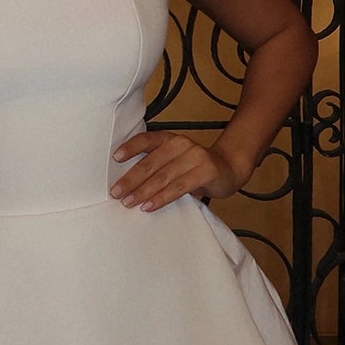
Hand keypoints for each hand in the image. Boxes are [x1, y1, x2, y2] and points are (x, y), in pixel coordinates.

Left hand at [109, 129, 253, 211]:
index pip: (147, 139)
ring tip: (129, 203)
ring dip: (143, 191)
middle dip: (131, 179)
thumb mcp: (174, 161)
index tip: (115, 158)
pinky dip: (162, 198)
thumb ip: (156, 165)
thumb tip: (125, 182)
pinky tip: (149, 206)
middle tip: (116, 192)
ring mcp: (195, 156)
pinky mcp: (206, 171)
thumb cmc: (194, 169)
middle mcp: (181, 144)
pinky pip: (179, 187)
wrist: (229, 169)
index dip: (131, 147)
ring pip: (163, 176)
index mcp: (170, 139)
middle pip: (151, 162)